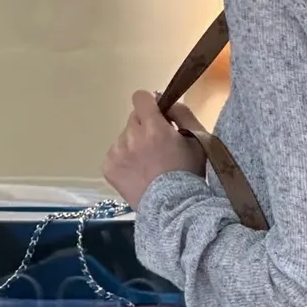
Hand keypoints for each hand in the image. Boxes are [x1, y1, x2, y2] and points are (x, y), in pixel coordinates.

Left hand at [103, 91, 206, 208]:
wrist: (173, 209)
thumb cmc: (189, 173)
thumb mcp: (198, 139)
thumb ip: (183, 113)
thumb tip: (166, 102)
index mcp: (153, 127)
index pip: (141, 97)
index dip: (150, 103)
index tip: (157, 114)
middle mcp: (131, 137)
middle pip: (134, 118)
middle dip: (145, 127)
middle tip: (158, 146)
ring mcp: (117, 153)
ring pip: (124, 137)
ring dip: (134, 144)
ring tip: (148, 164)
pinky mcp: (108, 167)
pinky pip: (115, 154)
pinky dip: (125, 160)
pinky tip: (138, 173)